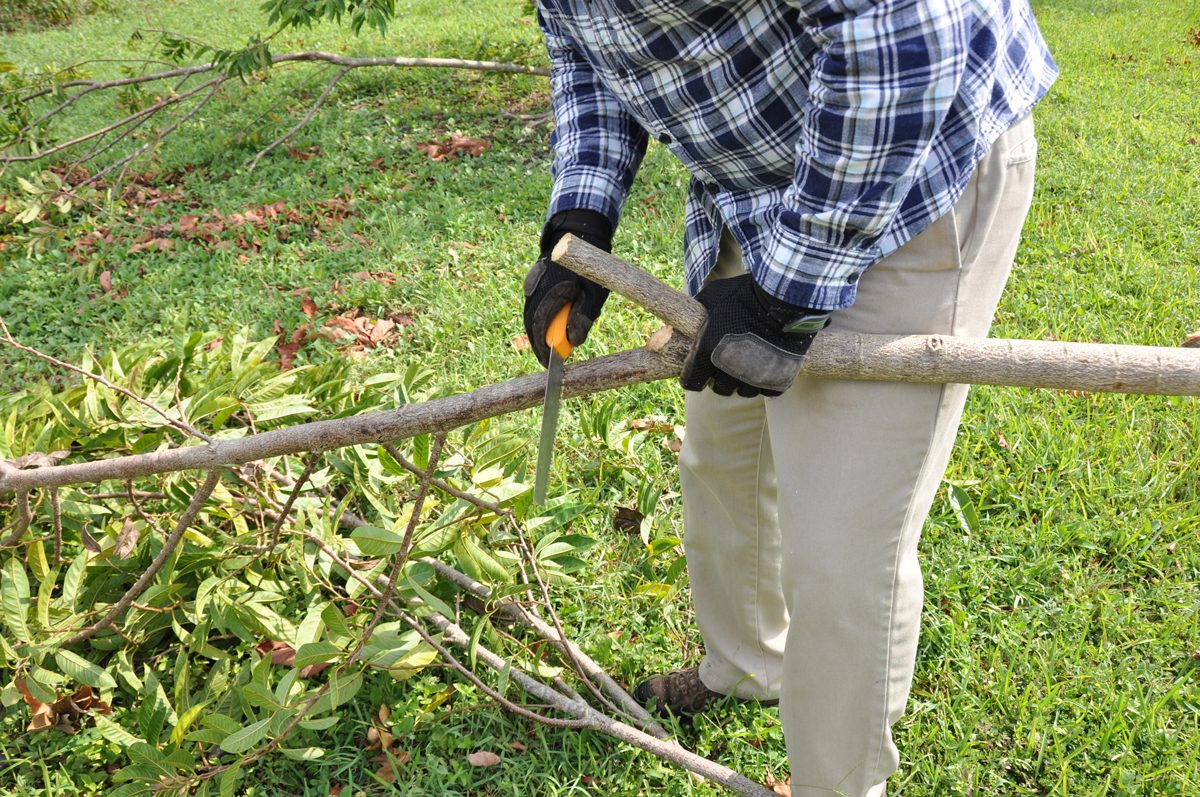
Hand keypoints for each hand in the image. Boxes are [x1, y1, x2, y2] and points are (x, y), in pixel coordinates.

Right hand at [523, 209, 612, 366]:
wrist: (579, 234)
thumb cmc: (589, 267)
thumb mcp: (593, 294)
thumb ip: (582, 318)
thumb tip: (573, 341)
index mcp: (548, 295)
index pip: (540, 331)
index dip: (543, 351)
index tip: (548, 366)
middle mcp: (535, 292)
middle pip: (532, 325)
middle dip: (540, 344)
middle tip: (550, 360)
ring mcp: (532, 286)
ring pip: (532, 315)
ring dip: (541, 331)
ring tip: (552, 345)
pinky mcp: (534, 283)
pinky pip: (534, 305)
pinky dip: (541, 318)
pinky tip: (552, 324)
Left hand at [680, 274, 829, 397]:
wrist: (782, 299)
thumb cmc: (744, 295)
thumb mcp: (713, 295)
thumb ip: (702, 309)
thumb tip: (697, 311)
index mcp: (706, 354)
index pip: (691, 382)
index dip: (694, 376)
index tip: (701, 368)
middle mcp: (727, 371)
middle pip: (719, 389)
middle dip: (720, 377)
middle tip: (727, 362)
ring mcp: (754, 378)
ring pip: (743, 391)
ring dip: (743, 380)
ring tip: (749, 363)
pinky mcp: (777, 380)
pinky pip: (767, 391)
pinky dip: (767, 382)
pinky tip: (768, 366)